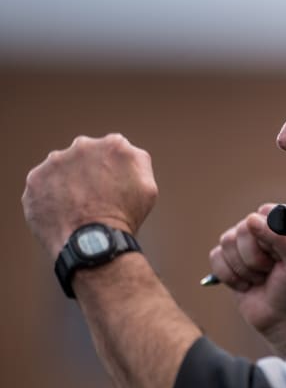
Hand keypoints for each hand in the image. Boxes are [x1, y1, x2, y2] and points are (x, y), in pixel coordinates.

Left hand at [22, 134, 157, 260]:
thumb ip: (137, 162)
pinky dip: (49, 197)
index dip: (113, 169)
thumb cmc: (125, 216)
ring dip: (68, 182)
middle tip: (95, 198)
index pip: (112, 150)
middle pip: (85, 156)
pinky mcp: (35, 179)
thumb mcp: (148, 186)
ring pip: (62, 169)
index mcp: (113, 144)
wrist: (93, 242)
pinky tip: (62, 212)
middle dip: (89, 172)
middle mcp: (83, 146)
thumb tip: (126, 152)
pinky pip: (43, 186)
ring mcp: (55, 161)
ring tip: (76, 208)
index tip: (113, 186)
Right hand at [210, 204, 285, 354]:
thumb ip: (281, 236)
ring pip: (227, 241)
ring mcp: (246, 247)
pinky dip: (229, 276)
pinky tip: (246, 285)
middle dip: (255, 257)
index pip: (263, 213)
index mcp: (285, 227)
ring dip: (243, 268)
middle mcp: (264, 232)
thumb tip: (251, 219)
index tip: (279, 256)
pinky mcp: (230, 262)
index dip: (267, 235)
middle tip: (270, 271)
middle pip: (242, 228)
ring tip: (260, 279)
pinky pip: (215, 257)